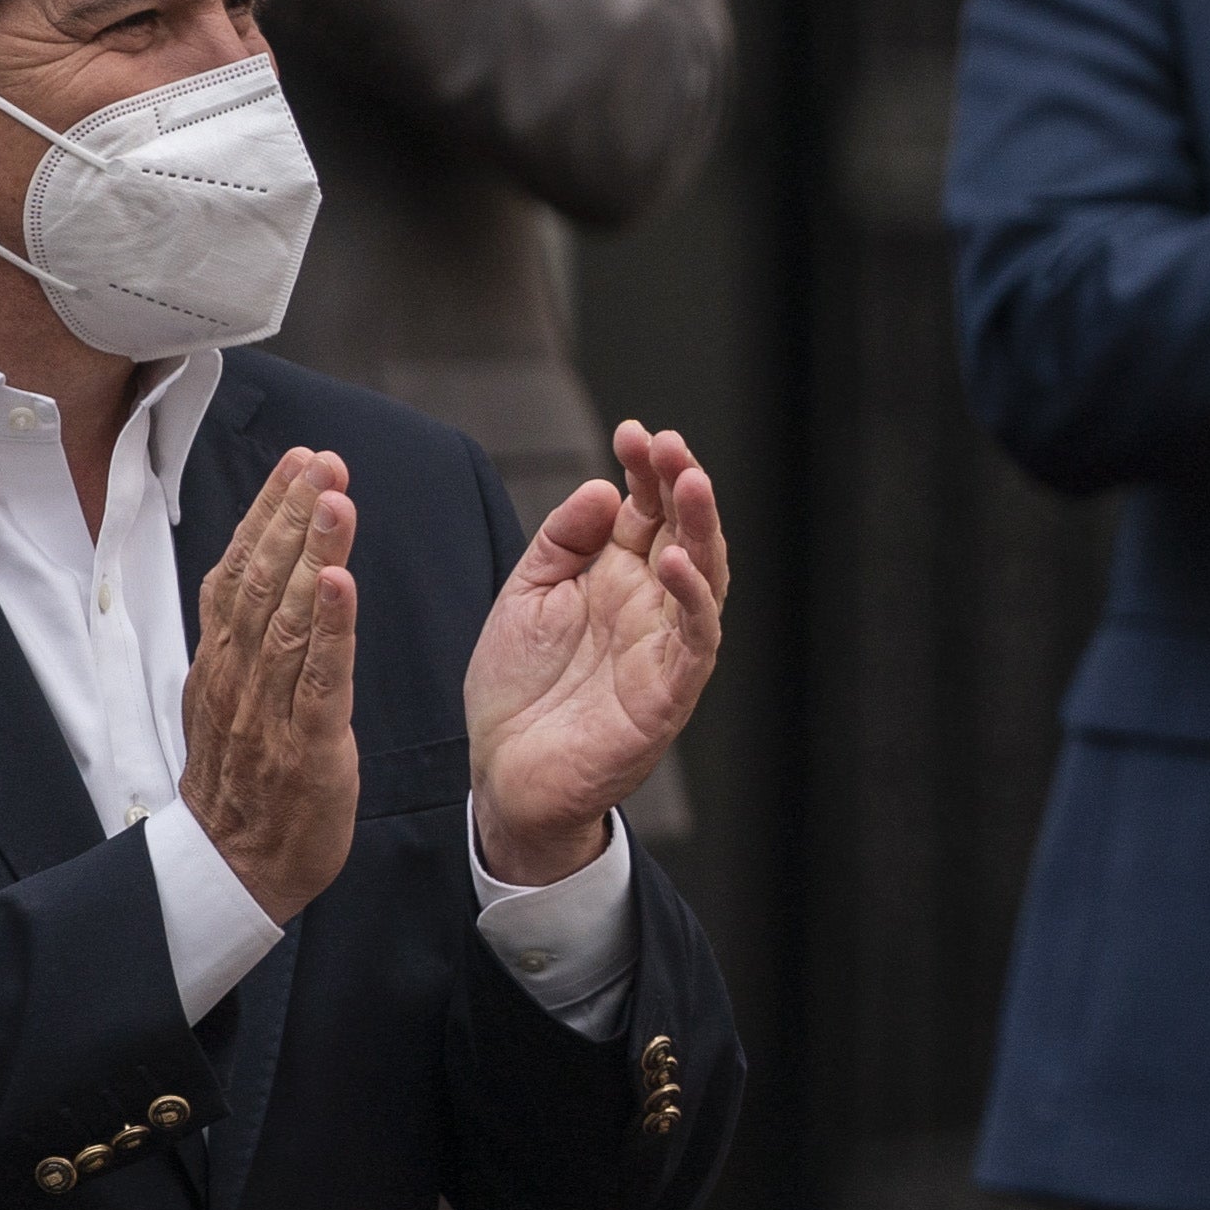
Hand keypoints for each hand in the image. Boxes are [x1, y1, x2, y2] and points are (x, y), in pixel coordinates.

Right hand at [181, 449, 363, 916]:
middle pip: (261, 582)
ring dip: (313, 553)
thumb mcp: (230, 699)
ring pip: (288, 619)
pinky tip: (343, 582)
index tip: (299, 461)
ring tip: (335, 498)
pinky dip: (332, 628)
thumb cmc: (244, 784)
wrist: (233, 871)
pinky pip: (318, 679)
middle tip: (322, 460)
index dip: (267, 512)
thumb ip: (244, 639)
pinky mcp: (304, 747)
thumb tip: (257, 572)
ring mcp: (267, 711)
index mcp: (222, 663)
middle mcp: (237, 677)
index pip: (240, 570)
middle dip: (292, 515)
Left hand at [466, 421, 730, 882]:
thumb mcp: (525, 597)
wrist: (504, 776)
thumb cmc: (518, 690)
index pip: (645, 508)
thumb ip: (561, 542)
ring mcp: (664, 644)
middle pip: (682, 530)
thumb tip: (606, 488)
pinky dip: (693, 596)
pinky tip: (672, 560)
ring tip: (689, 481)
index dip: (646, 469)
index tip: (633, 433)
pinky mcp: (671, 690)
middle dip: (681, 483)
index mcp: (616, 576)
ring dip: (701, 526)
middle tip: (668, 444)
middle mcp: (649, 603)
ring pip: (705, 574)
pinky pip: (697, 636)